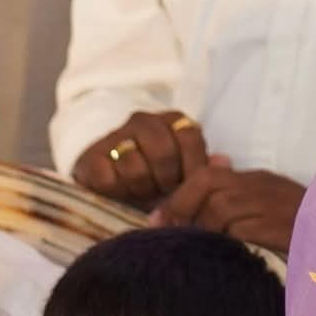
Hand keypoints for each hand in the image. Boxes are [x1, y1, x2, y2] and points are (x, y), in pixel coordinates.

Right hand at [73, 109, 208, 207]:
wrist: (112, 188)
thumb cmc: (158, 181)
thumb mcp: (185, 176)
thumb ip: (206, 170)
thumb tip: (224, 163)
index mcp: (172, 121)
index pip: (190, 137)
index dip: (191, 167)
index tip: (186, 185)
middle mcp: (143, 121)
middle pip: (163, 151)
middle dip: (166, 180)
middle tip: (162, 192)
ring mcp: (115, 136)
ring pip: (135, 167)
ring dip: (141, 189)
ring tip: (141, 194)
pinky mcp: (91, 157)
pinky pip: (107, 177)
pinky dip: (115, 192)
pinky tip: (119, 194)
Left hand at [150, 162, 304, 253]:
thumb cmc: (304, 230)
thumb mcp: (268, 211)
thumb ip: (235, 205)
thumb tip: (191, 206)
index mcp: (258, 181)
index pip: (207, 176)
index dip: (178, 198)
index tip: (157, 221)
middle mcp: (264, 187)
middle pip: (210, 187)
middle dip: (183, 211)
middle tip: (169, 239)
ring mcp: (275, 205)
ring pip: (223, 207)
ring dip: (203, 230)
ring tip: (193, 253)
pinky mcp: (284, 228)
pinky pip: (243, 231)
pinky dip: (226, 244)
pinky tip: (220, 262)